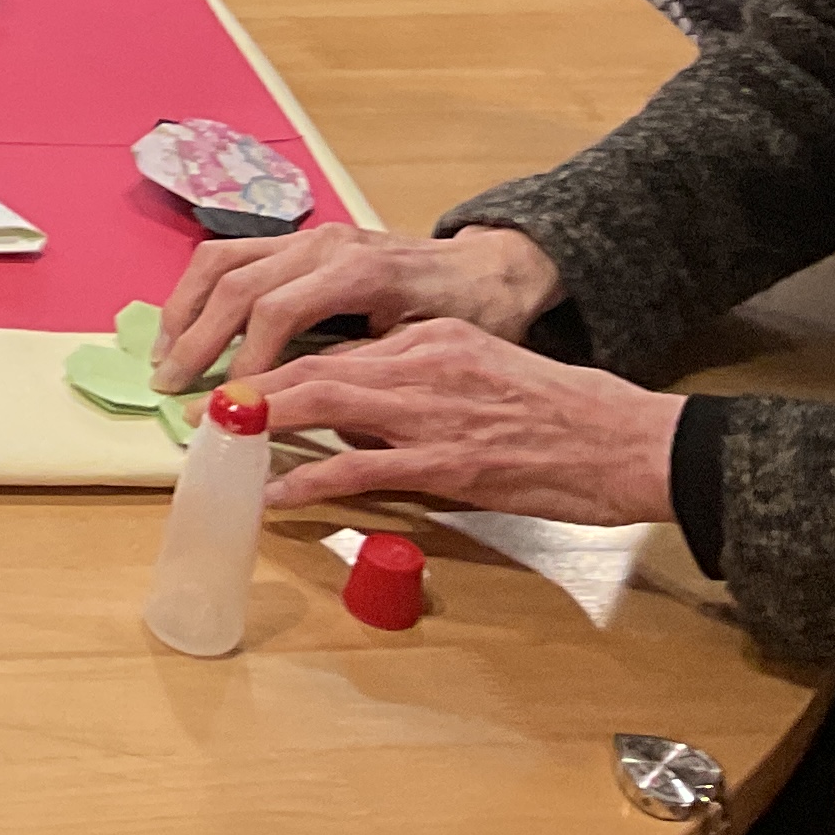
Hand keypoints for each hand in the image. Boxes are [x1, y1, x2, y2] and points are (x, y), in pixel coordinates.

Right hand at [153, 221, 561, 391]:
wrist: (489, 267)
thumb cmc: (469, 313)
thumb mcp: (430, 346)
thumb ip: (366, 362)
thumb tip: (307, 396)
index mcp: (356, 271)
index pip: (275, 311)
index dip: (245, 360)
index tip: (230, 404)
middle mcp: (321, 245)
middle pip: (235, 284)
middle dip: (197, 339)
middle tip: (170, 386)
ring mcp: (304, 238)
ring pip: (220, 260)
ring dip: (184, 309)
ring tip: (165, 355)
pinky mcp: (296, 241)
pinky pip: (229, 255)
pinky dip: (198, 290)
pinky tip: (185, 324)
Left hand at [255, 321, 683, 524]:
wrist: (631, 442)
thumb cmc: (563, 415)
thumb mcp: (481, 374)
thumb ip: (419, 384)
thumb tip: (358, 417)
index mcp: (430, 340)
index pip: (334, 349)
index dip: (276, 368)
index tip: (235, 385)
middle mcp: (422, 363)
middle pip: (312, 367)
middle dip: (249, 388)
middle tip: (203, 411)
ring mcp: (431, 412)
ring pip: (322, 404)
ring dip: (260, 422)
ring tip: (217, 441)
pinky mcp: (447, 462)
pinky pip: (359, 468)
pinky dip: (308, 480)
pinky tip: (274, 494)